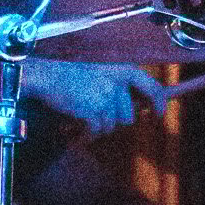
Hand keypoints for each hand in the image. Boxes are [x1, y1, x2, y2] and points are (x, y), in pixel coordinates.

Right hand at [21, 60, 166, 135]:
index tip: (159, 114)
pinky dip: (85, 134)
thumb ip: (121, 88)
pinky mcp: (92, 112)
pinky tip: (72, 126)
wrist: (45, 76)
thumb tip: (143, 109)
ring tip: (80, 114)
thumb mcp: (101, 73)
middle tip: (92, 110)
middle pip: (128, 117)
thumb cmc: (70, 76)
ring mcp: (104, 97)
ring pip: (110, 126)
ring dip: (96, 126)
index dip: (159, 103)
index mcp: (122, 69)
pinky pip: (96, 132)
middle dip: (111, 119)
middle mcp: (116, 83)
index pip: (152, 87)